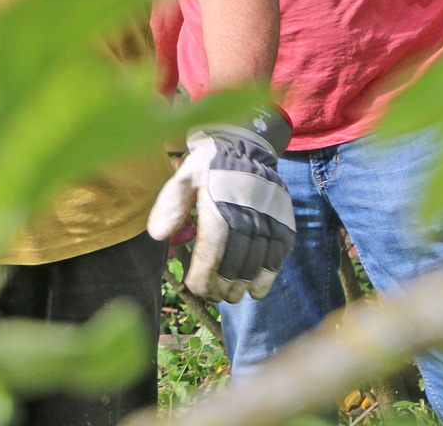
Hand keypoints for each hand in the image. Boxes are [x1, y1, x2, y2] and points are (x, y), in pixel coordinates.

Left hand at [148, 109, 295, 302]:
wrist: (244, 146)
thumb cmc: (207, 166)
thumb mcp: (182, 178)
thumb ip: (169, 206)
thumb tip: (158, 237)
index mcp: (219, 204)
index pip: (211, 251)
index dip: (203, 275)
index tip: (193, 287)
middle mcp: (248, 214)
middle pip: (234, 263)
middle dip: (219, 286)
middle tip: (209, 296)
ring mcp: (269, 221)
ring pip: (256, 265)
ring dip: (241, 287)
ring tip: (228, 296)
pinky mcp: (284, 224)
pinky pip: (277, 258)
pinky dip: (266, 278)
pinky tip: (255, 292)